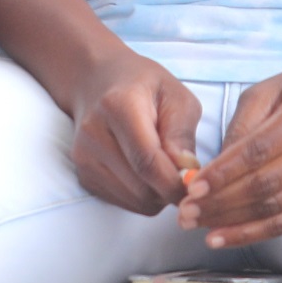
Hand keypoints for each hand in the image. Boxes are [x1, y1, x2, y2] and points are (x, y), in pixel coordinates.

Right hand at [64, 50, 204, 215]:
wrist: (96, 80)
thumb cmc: (143, 85)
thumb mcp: (176, 96)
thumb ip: (182, 133)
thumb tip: (186, 171)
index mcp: (118, 107)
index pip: (148, 163)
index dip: (177, 184)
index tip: (198, 185)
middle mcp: (93, 134)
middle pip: (143, 188)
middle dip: (171, 190)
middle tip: (183, 174)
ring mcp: (83, 156)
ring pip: (136, 201)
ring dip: (158, 195)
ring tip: (163, 168)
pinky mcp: (83, 173)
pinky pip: (124, 202)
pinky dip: (142, 196)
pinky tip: (144, 172)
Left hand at [176, 57, 281, 246]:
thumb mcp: (269, 90)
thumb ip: (241, 125)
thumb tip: (212, 168)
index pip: (258, 150)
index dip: (223, 172)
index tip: (192, 187)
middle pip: (266, 184)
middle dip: (221, 202)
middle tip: (186, 213)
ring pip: (275, 208)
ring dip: (233, 222)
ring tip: (198, 226)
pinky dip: (255, 232)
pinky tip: (225, 235)